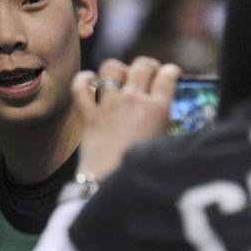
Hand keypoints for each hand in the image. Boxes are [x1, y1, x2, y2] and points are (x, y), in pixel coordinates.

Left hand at [71, 56, 181, 179]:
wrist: (112, 185)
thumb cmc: (143, 170)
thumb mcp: (164, 145)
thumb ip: (165, 124)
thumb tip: (164, 114)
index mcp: (158, 108)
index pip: (168, 75)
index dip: (170, 71)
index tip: (169, 74)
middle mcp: (134, 100)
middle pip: (142, 65)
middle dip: (147, 65)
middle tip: (147, 73)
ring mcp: (109, 106)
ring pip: (111, 68)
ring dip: (116, 69)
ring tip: (119, 78)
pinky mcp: (88, 115)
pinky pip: (80, 86)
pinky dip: (82, 80)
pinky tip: (88, 81)